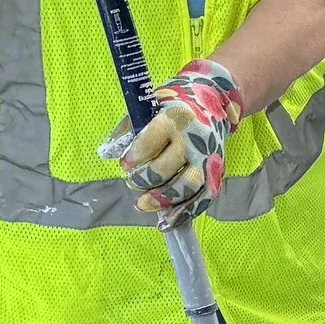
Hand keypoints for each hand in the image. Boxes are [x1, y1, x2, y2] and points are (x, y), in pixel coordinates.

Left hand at [101, 57, 244, 220]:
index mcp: (174, 118)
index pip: (149, 143)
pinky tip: (167, 223)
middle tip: (133, 181)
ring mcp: (207, 157)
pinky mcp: (216, 172)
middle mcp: (193, 139)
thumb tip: (108, 153)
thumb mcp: (148, 106)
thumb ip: (128, 129)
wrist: (211, 100)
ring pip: (187, 186)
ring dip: (162, 200)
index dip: (133, 159)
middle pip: (167, 168)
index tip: (125, 164)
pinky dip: (185, 213)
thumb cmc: (172, 105)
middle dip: (144, 180)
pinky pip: (204, 198)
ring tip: (143, 204)